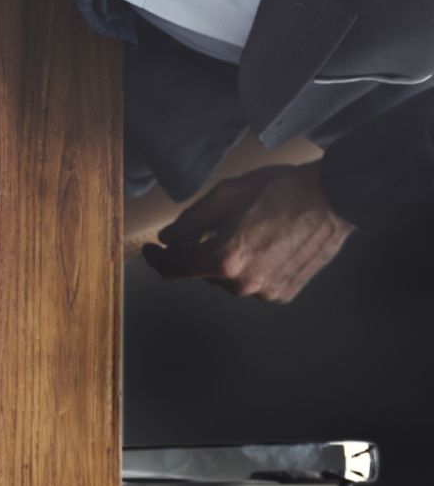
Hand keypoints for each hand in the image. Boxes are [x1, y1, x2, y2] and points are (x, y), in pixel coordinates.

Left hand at [143, 162, 354, 302]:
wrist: (335, 199)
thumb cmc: (280, 191)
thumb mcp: (225, 195)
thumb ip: (189, 221)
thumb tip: (168, 239)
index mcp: (223, 259)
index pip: (174, 268)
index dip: (157, 258)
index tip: (151, 249)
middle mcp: (242, 284)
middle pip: (203, 272)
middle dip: (201, 252)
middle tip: (216, 227)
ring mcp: (264, 292)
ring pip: (230, 279)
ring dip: (229, 261)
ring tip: (251, 232)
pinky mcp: (283, 294)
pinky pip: (255, 284)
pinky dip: (253, 268)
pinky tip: (268, 245)